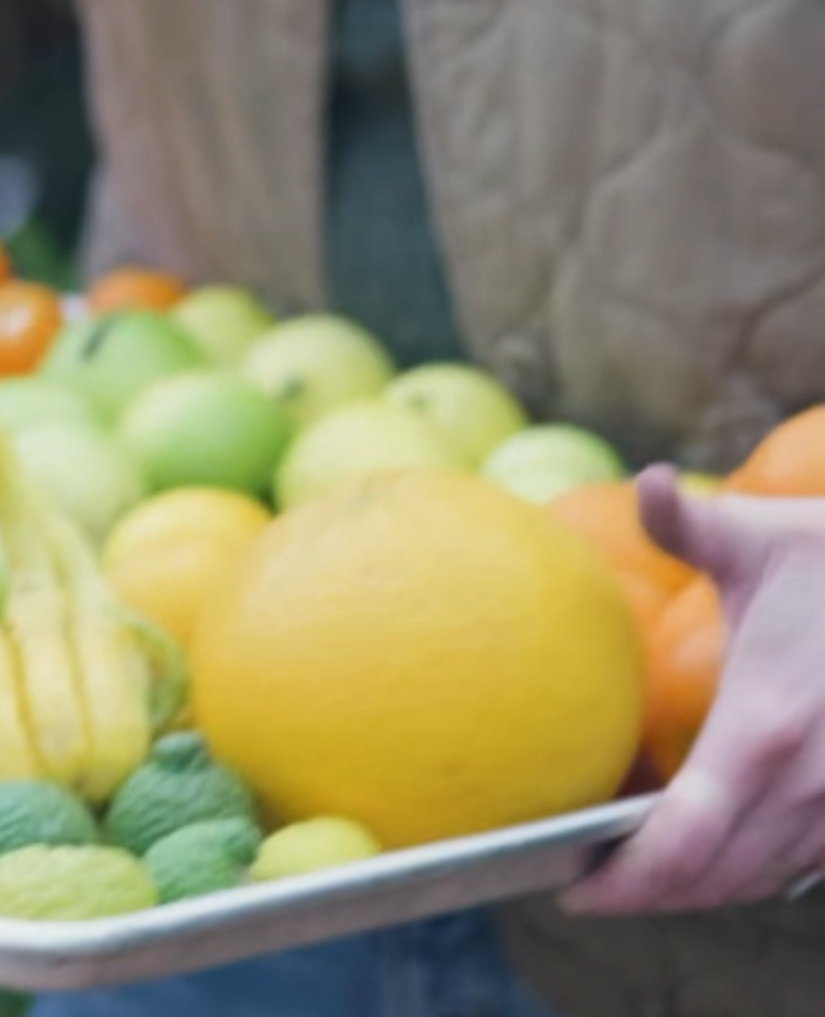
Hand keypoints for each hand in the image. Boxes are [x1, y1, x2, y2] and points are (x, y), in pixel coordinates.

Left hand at [565, 467, 824, 914]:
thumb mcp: (759, 538)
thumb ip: (687, 521)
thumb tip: (648, 480)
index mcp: (764, 728)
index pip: (683, 840)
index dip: (624, 881)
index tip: (572, 888)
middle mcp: (809, 786)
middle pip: (712, 880)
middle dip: (647, 892)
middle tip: (591, 881)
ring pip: (759, 882)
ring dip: (699, 884)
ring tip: (640, 868)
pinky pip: (799, 869)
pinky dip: (750, 868)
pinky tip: (715, 844)